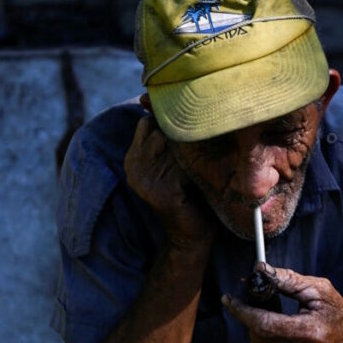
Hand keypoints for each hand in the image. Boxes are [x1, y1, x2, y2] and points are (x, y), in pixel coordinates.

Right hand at [124, 116, 215, 249]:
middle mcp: (134, 164)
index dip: (172, 120)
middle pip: (161, 129)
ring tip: (208, 159)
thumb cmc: (190, 193)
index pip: (148, 121)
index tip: (195, 124)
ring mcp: (145, 178)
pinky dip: (200, 166)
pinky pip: (185, 163)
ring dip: (196, 148)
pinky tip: (207, 175)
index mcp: (134, 156)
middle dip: (187, 132)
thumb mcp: (175, 161)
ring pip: (174, 143)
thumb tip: (168, 106)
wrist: (191, 236)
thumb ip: (169, 136)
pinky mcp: (162, 191)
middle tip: (208, 142)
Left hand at [221, 263, 342, 342]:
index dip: (242, 311)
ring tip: (281, 328)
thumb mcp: (320, 290)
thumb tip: (261, 270)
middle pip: (257, 336)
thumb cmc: (339, 317)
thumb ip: (288, 280)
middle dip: (256, 318)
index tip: (229, 300)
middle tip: (271, 311)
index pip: (264, 324)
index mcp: (310, 333)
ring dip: (260, 335)